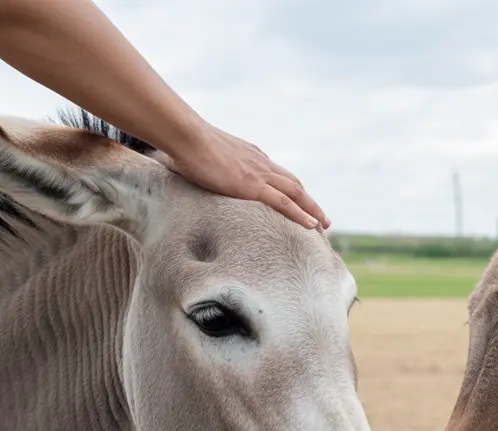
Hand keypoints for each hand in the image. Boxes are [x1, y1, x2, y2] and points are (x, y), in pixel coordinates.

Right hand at [168, 124, 329, 229]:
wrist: (187, 136)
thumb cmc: (184, 144)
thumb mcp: (199, 154)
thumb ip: (198, 161)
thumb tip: (174, 163)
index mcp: (251, 155)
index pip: (276, 174)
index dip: (289, 189)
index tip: (297, 201)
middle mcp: (261, 163)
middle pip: (293, 184)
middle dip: (309, 201)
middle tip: (320, 217)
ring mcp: (259, 174)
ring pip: (296, 193)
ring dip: (312, 210)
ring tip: (323, 225)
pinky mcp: (253, 187)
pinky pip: (285, 203)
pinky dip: (301, 215)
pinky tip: (313, 226)